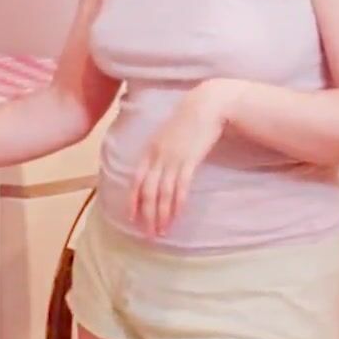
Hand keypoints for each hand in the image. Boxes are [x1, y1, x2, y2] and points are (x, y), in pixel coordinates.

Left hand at [130, 80, 238, 235]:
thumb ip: (161, 150)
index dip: (133, 200)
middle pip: (148, 191)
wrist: (206, 104)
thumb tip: (159, 168)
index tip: (132, 218)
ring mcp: (173, 158)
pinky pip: (180, 186)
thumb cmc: (189, 119)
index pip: (137, 180)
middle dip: (147, 215)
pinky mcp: (189, 160)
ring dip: (162, 214)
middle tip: (148, 234)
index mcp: (150, 150)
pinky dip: (177, 204)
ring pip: (163, 193)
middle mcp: (157, 156)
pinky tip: (177, 215)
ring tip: (162, 231)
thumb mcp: (168, 135)